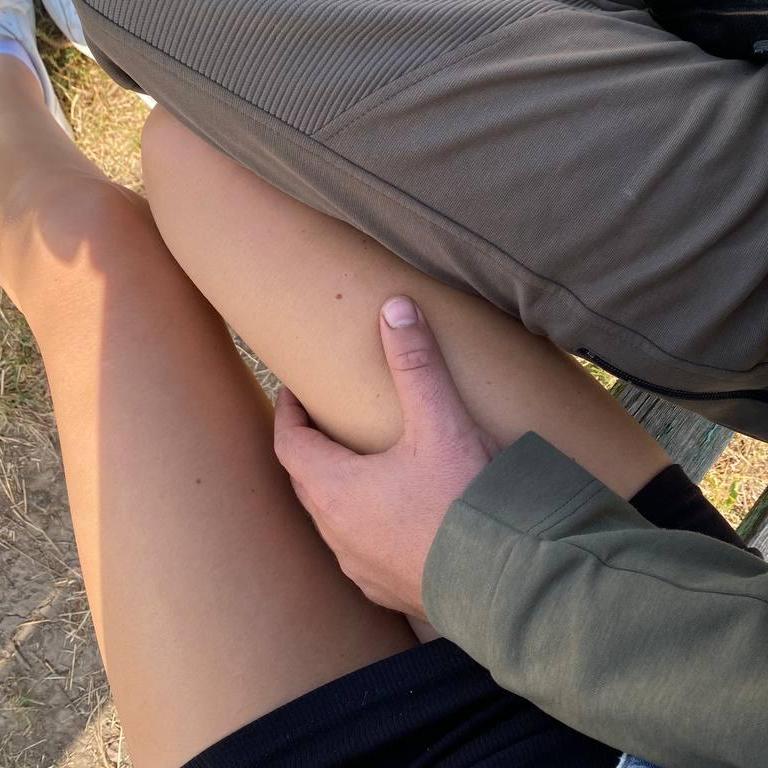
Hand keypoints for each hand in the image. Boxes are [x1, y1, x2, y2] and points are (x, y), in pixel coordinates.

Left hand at [274, 296, 501, 618]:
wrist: (502, 584)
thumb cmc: (461, 503)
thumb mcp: (439, 424)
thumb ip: (416, 364)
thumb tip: (395, 307)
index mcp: (334, 488)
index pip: (289, 443)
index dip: (288, 414)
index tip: (294, 393)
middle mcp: (336, 532)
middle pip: (305, 481)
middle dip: (308, 450)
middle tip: (322, 425)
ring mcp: (359, 566)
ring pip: (330, 520)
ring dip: (335, 492)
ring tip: (358, 469)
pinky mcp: (386, 590)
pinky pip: (359, 554)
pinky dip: (363, 529)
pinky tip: (391, 522)